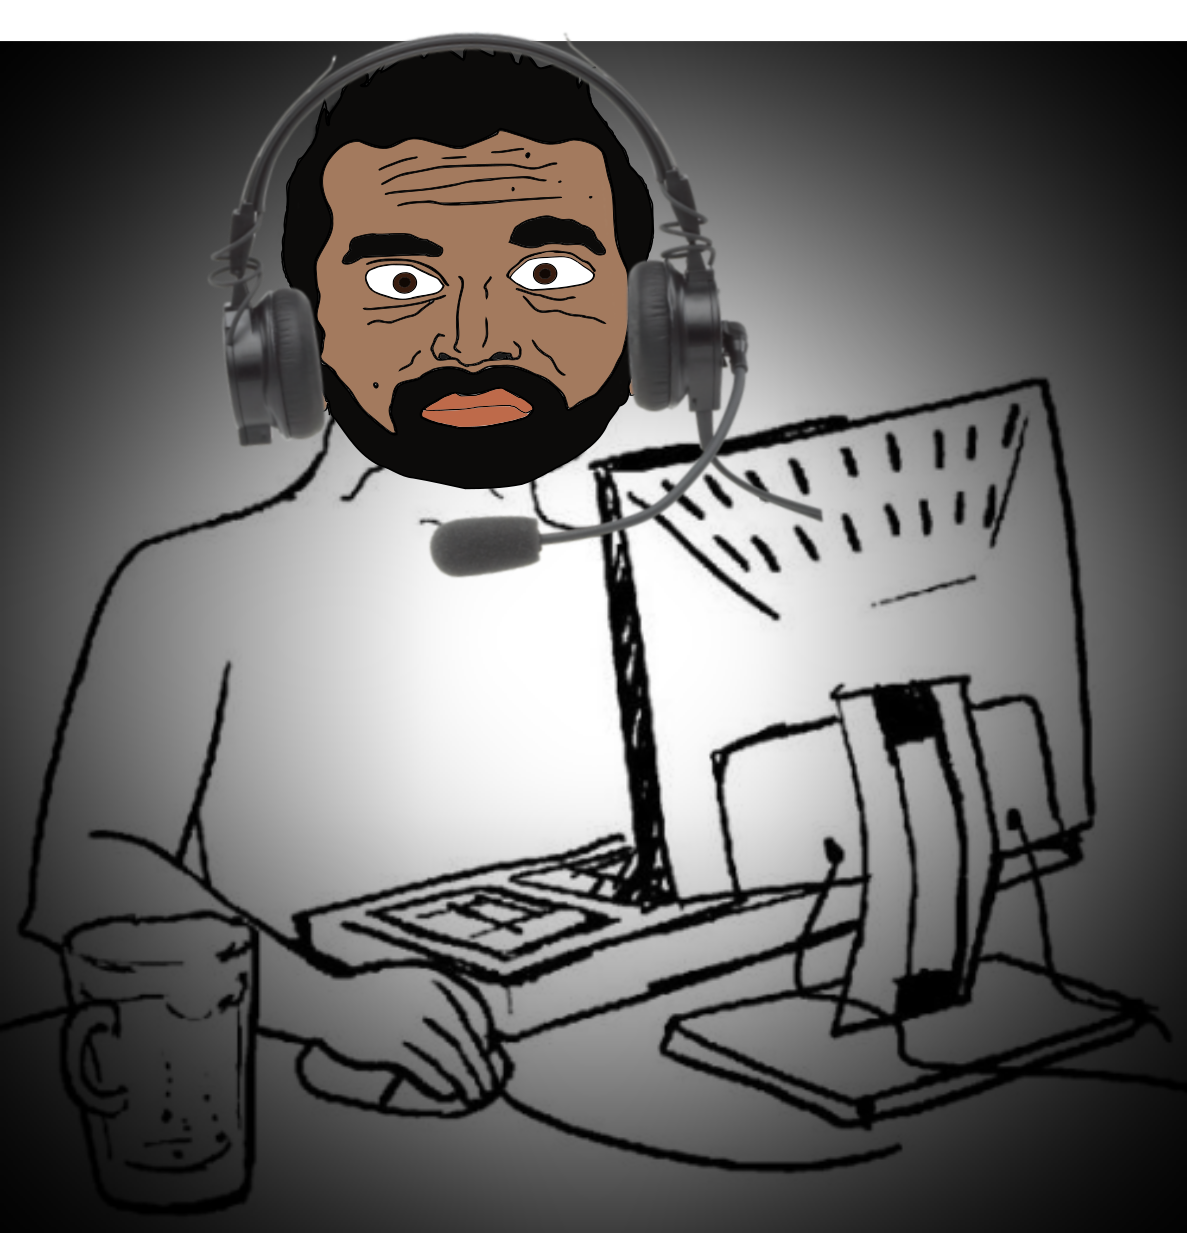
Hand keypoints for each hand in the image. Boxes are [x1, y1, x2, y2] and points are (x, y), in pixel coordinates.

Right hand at [313, 964, 509, 1106]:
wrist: (332, 1002)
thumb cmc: (378, 996)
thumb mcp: (416, 983)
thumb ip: (445, 1002)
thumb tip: (481, 1038)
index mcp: (438, 980)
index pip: (476, 1013)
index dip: (485, 1039)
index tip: (488, 1056)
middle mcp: (429, 998)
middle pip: (467, 1040)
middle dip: (482, 1068)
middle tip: (489, 1086)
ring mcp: (411, 1022)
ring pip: (451, 1059)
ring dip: (467, 1082)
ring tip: (475, 1096)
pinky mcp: (393, 1045)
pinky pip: (426, 1070)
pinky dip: (441, 1085)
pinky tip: (447, 1094)